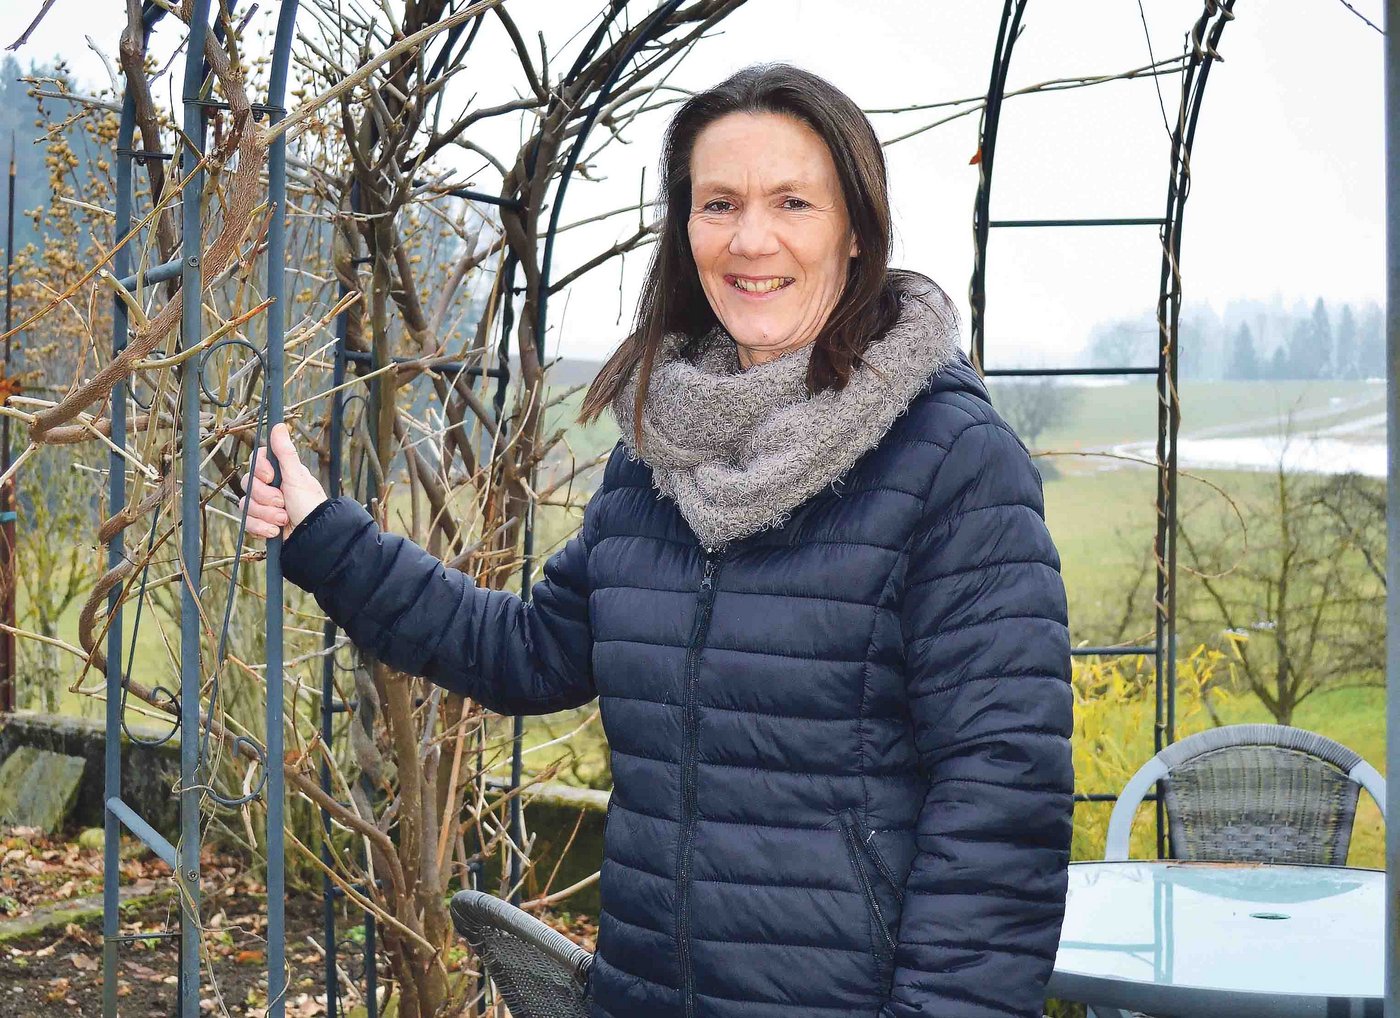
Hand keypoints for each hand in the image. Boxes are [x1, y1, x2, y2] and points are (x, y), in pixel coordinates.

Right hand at [240, 422, 328, 539]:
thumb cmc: (310, 504)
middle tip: (283, 503)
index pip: (255, 461)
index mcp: (279, 472)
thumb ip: (285, 452)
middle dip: (266, 497)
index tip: (271, 477)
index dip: (260, 470)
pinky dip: (261, 528)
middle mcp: (270, 487)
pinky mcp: (260, 522)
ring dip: (266, 514)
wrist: (313, 536)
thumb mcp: (297, 476)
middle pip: (247, 484)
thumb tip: (279, 425)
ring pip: (245, 505)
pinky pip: (246, 522)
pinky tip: (275, 531)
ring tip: (284, 519)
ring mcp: (264, 505)